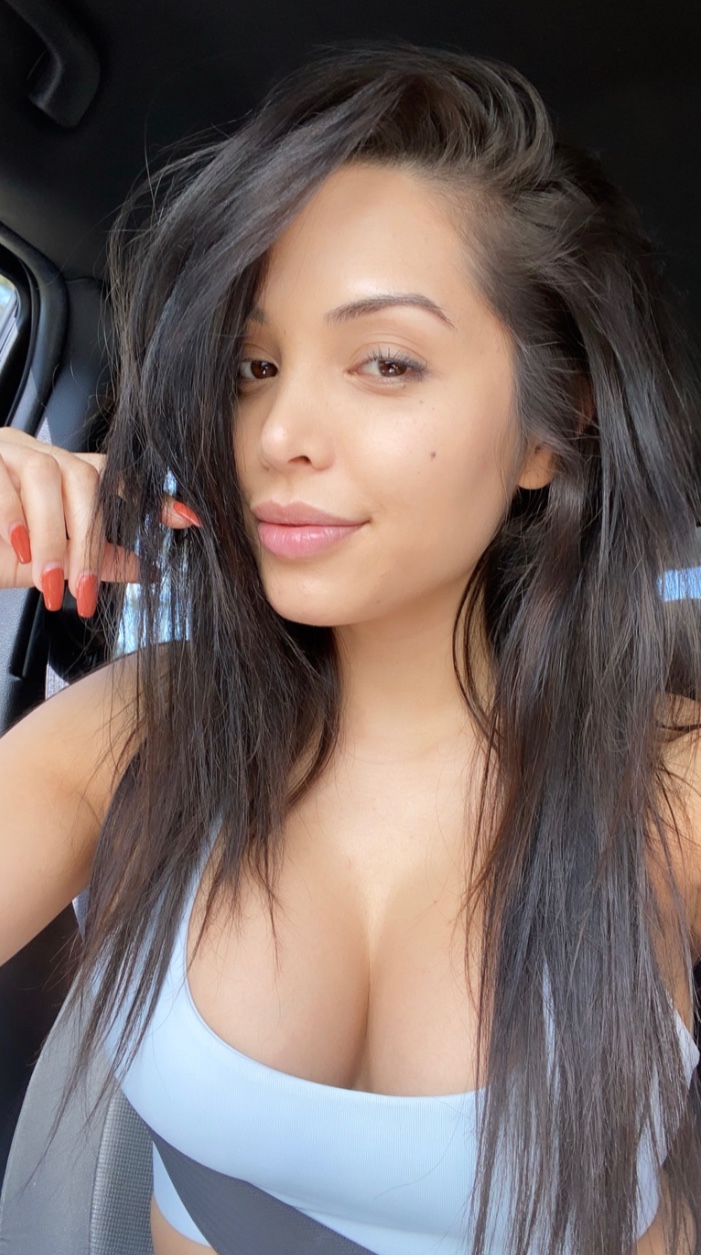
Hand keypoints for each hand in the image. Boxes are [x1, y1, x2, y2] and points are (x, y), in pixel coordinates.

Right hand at [0, 428, 201, 617]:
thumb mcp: (42, 562)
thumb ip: (91, 559)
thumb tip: (146, 566)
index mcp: (59, 474)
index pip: (116, 477)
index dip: (153, 497)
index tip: (190, 521)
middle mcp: (36, 453)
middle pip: (87, 478)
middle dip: (93, 539)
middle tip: (87, 590)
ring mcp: (6, 450)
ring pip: (51, 478)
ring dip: (55, 538)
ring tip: (52, 583)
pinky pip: (6, 485)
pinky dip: (17, 522)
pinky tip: (19, 553)